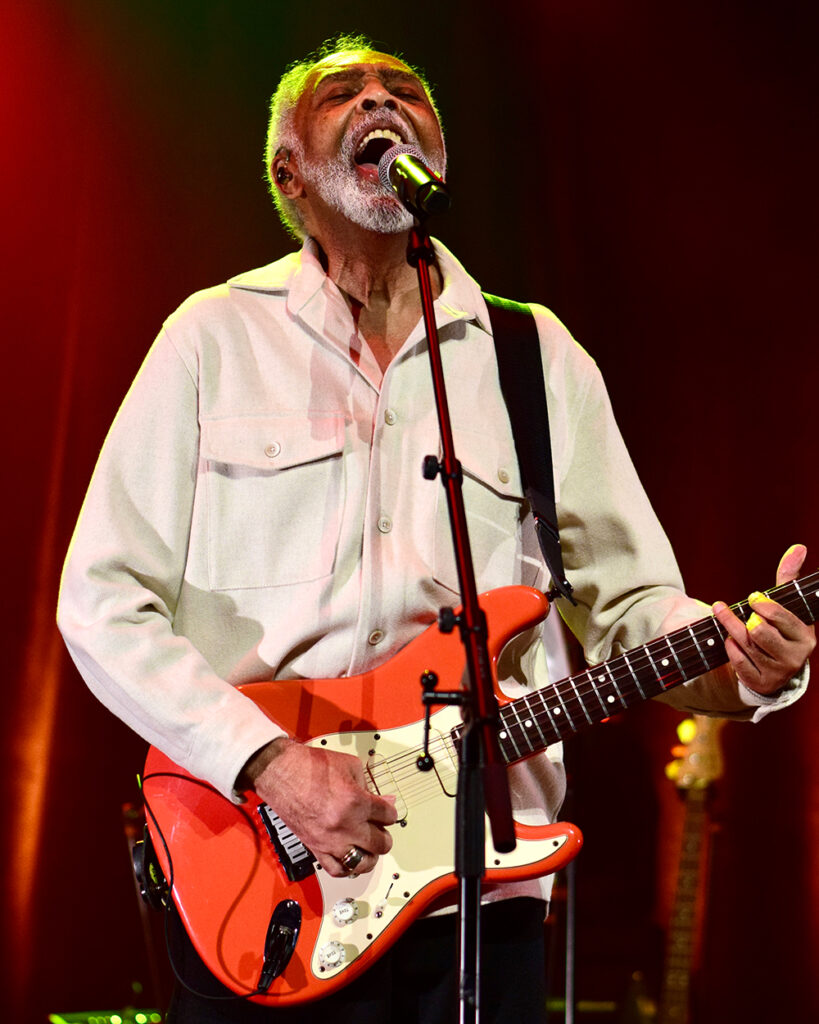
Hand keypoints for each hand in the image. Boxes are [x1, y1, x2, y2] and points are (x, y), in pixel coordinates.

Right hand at [241, 738, 396, 876]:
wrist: (280, 772)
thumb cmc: (309, 766)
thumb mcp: (349, 765)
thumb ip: (369, 785)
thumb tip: (383, 800)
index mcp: (356, 802)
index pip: (389, 816)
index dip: (390, 810)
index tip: (386, 809)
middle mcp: (344, 826)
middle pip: (381, 843)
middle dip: (384, 833)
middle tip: (379, 826)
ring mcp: (329, 841)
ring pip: (362, 863)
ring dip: (370, 855)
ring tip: (369, 846)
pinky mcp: (315, 848)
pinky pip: (336, 870)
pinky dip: (347, 868)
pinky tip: (350, 858)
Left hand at [712, 544, 815, 694]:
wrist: (775, 667)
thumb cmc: (780, 628)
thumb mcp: (787, 605)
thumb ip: (789, 577)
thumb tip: (798, 547)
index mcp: (805, 637)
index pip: (781, 617)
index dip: (763, 606)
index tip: (752, 598)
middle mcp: (795, 657)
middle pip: (758, 631)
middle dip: (738, 617)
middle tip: (726, 606)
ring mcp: (778, 672)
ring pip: (745, 645)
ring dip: (730, 628)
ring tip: (722, 616)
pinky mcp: (760, 682)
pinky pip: (737, 661)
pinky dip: (730, 648)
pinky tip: (730, 640)